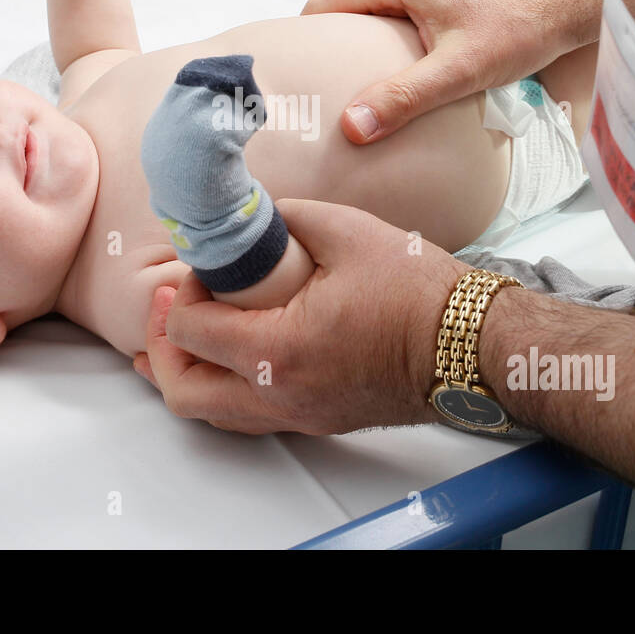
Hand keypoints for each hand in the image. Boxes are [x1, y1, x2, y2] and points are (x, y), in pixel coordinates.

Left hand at [132, 198, 471, 434]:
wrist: (471, 343)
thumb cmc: (418, 292)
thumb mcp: (345, 230)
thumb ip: (285, 217)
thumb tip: (252, 214)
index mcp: (280, 351)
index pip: (190, 332)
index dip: (180, 295)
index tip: (203, 269)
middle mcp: (282, 396)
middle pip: (184, 391)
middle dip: (163, 347)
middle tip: (168, 308)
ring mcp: (299, 415)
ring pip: (212, 413)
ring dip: (188, 373)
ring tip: (181, 337)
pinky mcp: (316, 419)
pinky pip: (246, 416)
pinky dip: (222, 388)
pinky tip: (226, 360)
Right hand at [302, 0, 569, 144]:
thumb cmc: (519, 30)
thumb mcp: (455, 73)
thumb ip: (400, 98)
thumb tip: (350, 126)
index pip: (327, 4)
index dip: (313, 38)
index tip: (304, 69)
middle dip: (344, 32)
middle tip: (339, 72)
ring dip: (379, 19)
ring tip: (378, 56)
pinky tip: (425, 11)